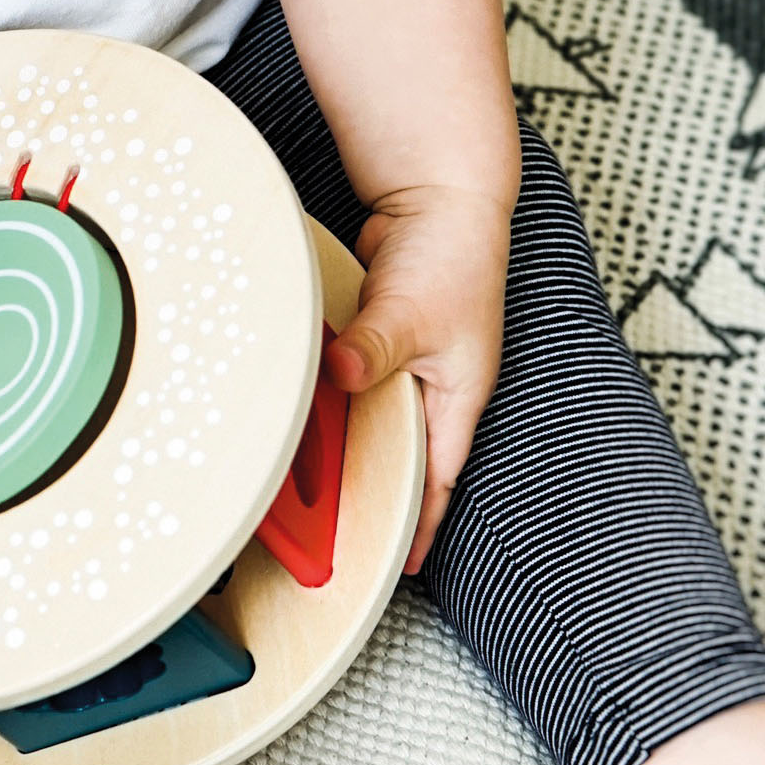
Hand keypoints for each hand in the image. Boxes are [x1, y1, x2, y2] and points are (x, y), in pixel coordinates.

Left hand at [324, 183, 512, 569]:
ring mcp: (409, 364)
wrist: (442, 198)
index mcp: (459, 396)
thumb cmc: (454, 255)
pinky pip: (357, 384)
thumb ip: (374, 348)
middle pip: (404, 457)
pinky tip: (304, 416)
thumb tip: (340, 373)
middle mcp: (437, 388)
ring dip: (349, 446)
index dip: (422, 525)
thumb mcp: (414, 312)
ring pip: (375, 421)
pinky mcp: (381, 341)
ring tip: (313, 490)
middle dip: (379, 495)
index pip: (439, 478)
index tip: (400, 566)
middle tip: (341, 536)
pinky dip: (334, 400)